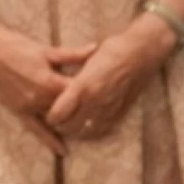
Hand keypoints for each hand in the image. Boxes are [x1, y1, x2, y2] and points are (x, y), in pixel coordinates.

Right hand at [0, 21, 94, 154]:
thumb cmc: (16, 45)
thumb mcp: (45, 49)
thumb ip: (72, 54)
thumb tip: (95, 48)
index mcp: (50, 81)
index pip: (79, 94)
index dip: (93, 95)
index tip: (105, 95)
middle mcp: (41, 98)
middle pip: (69, 110)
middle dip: (84, 111)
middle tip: (100, 113)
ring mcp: (29, 106)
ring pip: (55, 120)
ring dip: (70, 123)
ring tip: (87, 129)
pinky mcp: (18, 110)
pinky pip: (35, 129)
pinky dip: (49, 139)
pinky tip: (61, 151)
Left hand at [45, 13, 174, 138]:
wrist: (140, 54)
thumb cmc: (110, 51)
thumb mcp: (84, 59)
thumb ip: (70, 73)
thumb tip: (53, 82)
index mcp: (83, 86)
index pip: (59, 112)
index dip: (49, 116)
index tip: (43, 112)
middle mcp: (95, 101)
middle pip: (69, 126)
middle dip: (58, 125)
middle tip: (52, 120)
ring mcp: (108, 109)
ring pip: (85, 132)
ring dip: (73, 131)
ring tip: (65, 124)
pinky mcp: (119, 113)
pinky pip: (101, 131)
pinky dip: (90, 132)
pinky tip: (84, 127)